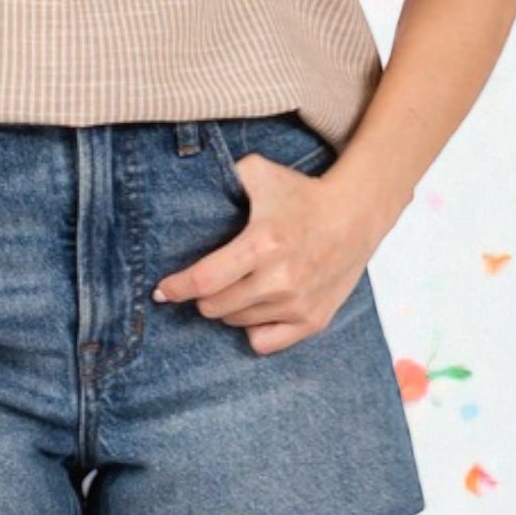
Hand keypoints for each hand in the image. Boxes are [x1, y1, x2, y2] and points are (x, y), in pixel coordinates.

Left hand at [152, 150, 371, 354]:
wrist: (355, 215)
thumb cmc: (301, 194)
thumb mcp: (259, 172)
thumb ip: (223, 176)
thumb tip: (185, 184)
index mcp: (263, 242)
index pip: (205, 280)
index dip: (176, 288)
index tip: (161, 290)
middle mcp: (280, 279)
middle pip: (215, 307)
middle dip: (200, 296)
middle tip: (205, 281)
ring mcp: (298, 304)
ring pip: (236, 323)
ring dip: (226, 308)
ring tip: (234, 285)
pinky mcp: (313, 321)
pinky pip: (264, 342)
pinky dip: (253, 328)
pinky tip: (255, 306)